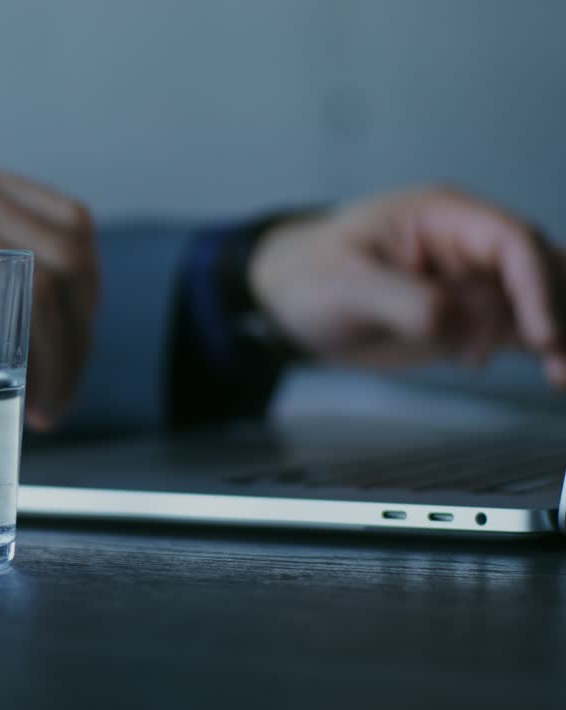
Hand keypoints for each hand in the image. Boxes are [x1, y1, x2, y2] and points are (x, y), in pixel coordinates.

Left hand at [249, 186, 565, 384]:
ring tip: (560, 378)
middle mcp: (468, 246)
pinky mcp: (468, 320)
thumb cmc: (307, 272)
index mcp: (442, 217)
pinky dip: (543, 352)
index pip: (511, 241)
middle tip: (556, 357)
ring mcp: (471, 284)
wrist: (284, 302)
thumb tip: (452, 323)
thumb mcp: (343, 281)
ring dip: (556, 336)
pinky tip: (554, 377)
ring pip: (541, 302)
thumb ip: (402, 300)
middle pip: (543, 269)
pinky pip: (520, 331)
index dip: (535, 284)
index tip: (538, 332)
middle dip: (557, 311)